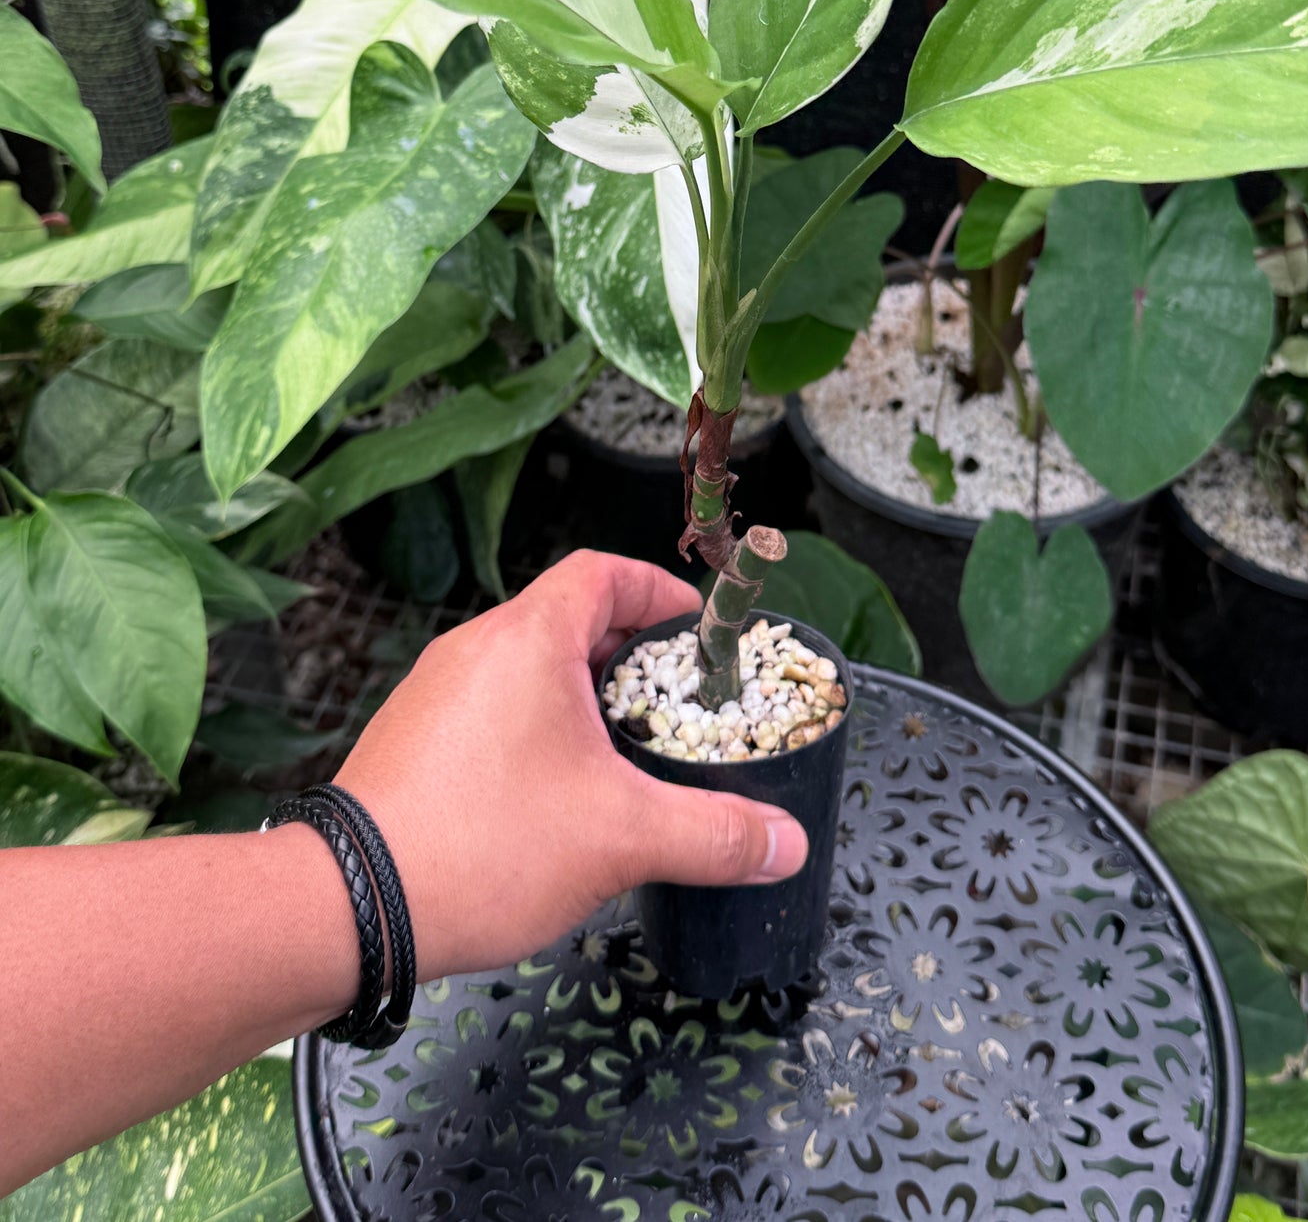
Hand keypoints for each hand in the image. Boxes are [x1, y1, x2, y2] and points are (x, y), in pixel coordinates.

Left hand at [333, 549, 809, 980]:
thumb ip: (715, 833)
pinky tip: (558, 799)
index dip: (656, 590)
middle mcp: (476, 649)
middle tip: (675, 703)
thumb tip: (786, 842)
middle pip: (567, 620)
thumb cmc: (480, 845)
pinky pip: (490, 712)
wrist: (349, 906)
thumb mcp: (621, 837)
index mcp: (528, 638)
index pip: (602, 573)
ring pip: (527, 671)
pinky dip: (535, 733)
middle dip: (629, 656)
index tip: (694, 626)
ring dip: (581, 699)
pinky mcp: (412, 742)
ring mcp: (436, 694)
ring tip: (626, 757)